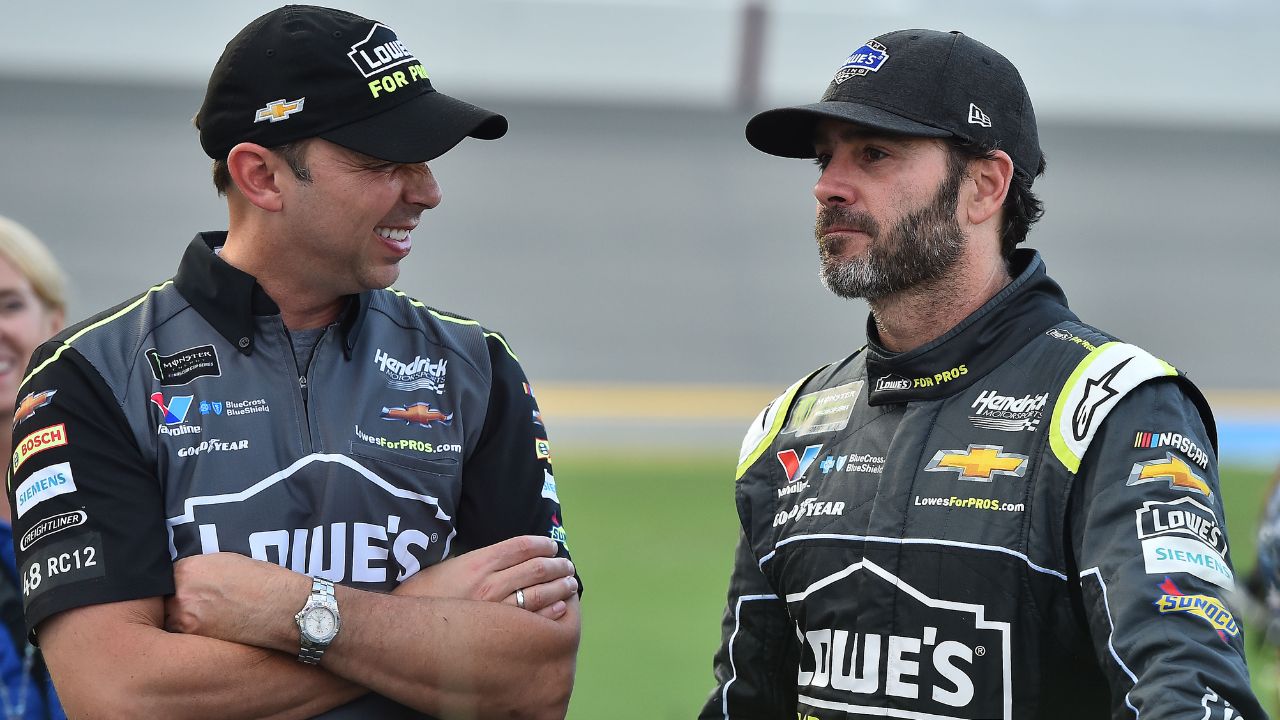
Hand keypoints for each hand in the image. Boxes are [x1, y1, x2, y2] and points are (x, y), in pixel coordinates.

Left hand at [165, 552, 307, 648]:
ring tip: (209, 620)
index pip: (165, 578)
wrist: (289, 611)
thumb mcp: (231, 562)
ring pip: (172, 623)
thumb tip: (190, 580)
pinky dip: (195, 638)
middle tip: (198, 607)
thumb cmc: (267, 583)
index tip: (187, 590)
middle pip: (165, 602)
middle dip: (177, 605)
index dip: (177, 584)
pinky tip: (216, 632)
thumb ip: (203, 570)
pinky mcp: (198, 645)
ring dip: (183, 623)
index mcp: (189, 570)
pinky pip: (185, 640)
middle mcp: (181, 596)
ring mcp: (186, 623)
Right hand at [394, 535, 576, 619]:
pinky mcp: (497, 634)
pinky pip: (533, 619)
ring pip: (541, 593)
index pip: (522, 546)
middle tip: (567, 566)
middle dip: (558, 566)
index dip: (543, 544)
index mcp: (478, 562)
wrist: (403, 631)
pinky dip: (552, 611)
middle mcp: (490, 583)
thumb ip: (478, 563)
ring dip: (561, 587)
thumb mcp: (449, 568)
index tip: (552, 547)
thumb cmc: (424, 598)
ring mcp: (495, 610)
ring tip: (570, 584)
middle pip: (537, 568)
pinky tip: (560, 607)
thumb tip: (505, 559)